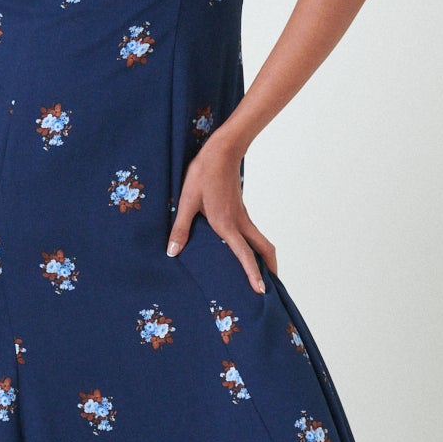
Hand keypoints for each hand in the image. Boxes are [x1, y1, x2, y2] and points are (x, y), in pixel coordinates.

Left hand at [165, 131, 275, 294]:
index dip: (253, 273)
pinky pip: (252, 233)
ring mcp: (242, 216)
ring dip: (264, 258)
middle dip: (269, 268)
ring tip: (261, 273)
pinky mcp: (240, 210)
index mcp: (227, 224)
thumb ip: (181, 228)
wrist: (222, 150)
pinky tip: (244, 251)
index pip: (245, 254)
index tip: (261, 291)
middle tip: (269, 288)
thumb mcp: (187, 200)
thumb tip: (172, 252)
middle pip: (264, 249)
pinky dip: (254, 246)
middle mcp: (239, 223)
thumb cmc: (204, 173)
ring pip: (260, 241)